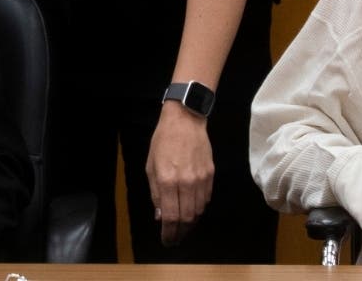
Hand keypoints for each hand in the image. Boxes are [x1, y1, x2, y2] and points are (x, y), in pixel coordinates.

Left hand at [145, 100, 213, 245]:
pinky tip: (192, 208)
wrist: (185, 120)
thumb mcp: (151, 167)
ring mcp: (200, 178)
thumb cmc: (163, 141)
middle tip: (175, 239)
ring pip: (198, 211)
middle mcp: (185, 182)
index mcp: (167, 181)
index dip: (169, 233)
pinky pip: (206, 198)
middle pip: (187, 218)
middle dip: (180, 233)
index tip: (167, 240)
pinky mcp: (210, 173)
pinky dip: (199, 208)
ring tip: (183, 226)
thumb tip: (160, 216)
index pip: (171, 217)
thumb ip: (155, 193)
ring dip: (190, 222)